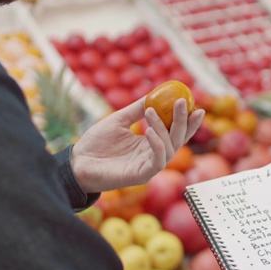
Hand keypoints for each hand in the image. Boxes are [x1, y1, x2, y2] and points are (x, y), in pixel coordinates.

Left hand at [71, 97, 204, 192]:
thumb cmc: (96, 143)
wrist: (77, 162)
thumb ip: (137, 109)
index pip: (175, 131)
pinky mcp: (141, 176)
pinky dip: (157, 146)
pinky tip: (149, 132)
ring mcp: (149, 166)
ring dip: (164, 129)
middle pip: (178, 139)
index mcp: (151, 144)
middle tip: (183, 102)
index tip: (193, 102)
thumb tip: (154, 93)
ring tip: (151, 112)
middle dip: (183, 121)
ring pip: (170, 149)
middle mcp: (154, 155)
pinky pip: (157, 161)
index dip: (187, 119)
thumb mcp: (118, 120)